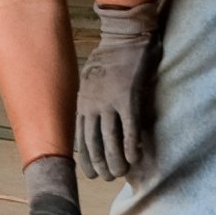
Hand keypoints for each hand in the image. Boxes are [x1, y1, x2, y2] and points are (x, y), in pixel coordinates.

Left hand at [73, 0, 156, 180]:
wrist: (124, 36)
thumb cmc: (110, 57)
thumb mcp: (91, 80)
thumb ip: (91, 101)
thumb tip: (95, 121)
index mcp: (83, 102)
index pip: (80, 138)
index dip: (86, 159)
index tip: (91, 174)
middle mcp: (93, 105)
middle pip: (94, 143)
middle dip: (100, 165)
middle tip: (109, 178)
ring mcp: (110, 102)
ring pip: (111, 140)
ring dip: (116, 161)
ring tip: (122, 174)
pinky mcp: (128, 98)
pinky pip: (129, 129)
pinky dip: (131, 147)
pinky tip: (135, 159)